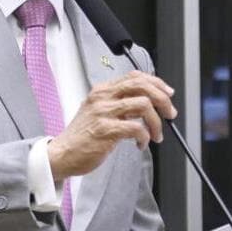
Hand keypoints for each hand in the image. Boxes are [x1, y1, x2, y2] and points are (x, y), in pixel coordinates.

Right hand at [47, 71, 176, 179]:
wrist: (62, 154)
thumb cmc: (82, 136)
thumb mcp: (99, 112)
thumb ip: (120, 104)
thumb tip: (148, 103)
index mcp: (102, 90)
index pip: (135, 76)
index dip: (156, 83)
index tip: (167, 93)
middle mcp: (103, 97)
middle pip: (142, 86)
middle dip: (162, 99)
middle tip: (169, 113)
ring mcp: (103, 112)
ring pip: (143, 105)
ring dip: (156, 122)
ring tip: (156, 135)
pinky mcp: (105, 130)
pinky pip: (136, 128)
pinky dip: (145, 136)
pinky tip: (141, 144)